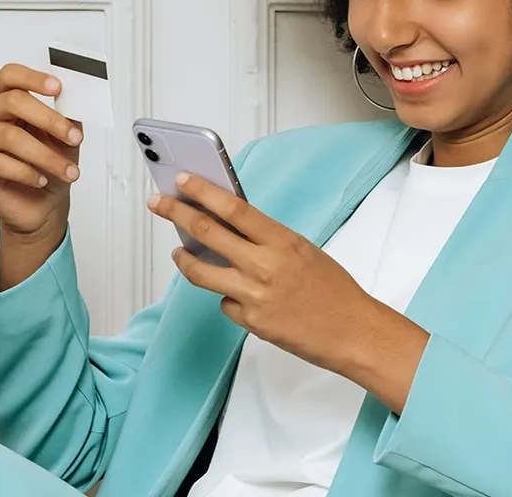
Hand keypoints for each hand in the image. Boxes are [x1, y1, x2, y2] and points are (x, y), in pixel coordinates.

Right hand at [0, 63, 82, 239]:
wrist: (41, 205)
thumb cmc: (48, 167)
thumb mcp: (66, 138)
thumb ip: (68, 116)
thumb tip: (76, 101)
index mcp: (7, 100)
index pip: (11, 76)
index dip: (33, 78)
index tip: (57, 88)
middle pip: (11, 101)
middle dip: (49, 119)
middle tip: (72, 137)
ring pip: (10, 136)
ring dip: (44, 155)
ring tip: (64, 170)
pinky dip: (26, 172)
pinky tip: (40, 179)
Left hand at [152, 173, 431, 412]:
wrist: (354, 332)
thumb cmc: (334, 290)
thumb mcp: (303, 251)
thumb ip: (267, 239)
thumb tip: (229, 225)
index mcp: (282, 241)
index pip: (232, 207)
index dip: (202, 191)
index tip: (182, 180)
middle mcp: (264, 266)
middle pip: (206, 232)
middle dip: (175, 213)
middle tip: (157, 202)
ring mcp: (254, 296)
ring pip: (200, 272)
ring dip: (184, 260)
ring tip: (179, 253)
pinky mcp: (250, 322)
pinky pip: (225, 303)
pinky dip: (229, 298)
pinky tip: (243, 298)